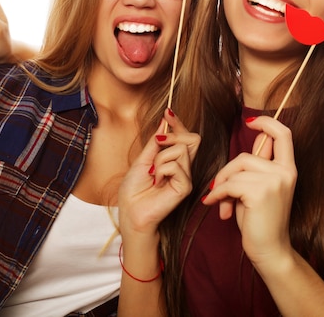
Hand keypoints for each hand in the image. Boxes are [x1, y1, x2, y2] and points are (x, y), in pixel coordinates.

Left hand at [118, 109, 198, 237]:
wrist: (130, 211)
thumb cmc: (134, 190)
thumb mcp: (142, 159)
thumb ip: (155, 142)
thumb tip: (164, 121)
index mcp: (174, 159)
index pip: (186, 136)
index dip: (179, 123)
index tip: (168, 112)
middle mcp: (184, 166)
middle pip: (193, 138)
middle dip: (174, 135)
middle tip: (157, 145)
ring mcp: (186, 176)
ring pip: (181, 149)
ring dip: (160, 158)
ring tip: (153, 173)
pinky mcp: (185, 186)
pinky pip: (176, 166)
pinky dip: (162, 170)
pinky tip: (157, 182)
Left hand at [202, 116, 296, 265]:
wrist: (269, 251)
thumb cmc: (260, 221)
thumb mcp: (259, 188)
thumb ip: (255, 167)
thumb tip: (250, 144)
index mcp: (288, 169)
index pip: (283, 134)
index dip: (267, 122)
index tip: (250, 122)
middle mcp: (285, 172)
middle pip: (245, 156)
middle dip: (226, 173)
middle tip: (219, 191)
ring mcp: (275, 181)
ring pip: (236, 171)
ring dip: (222, 187)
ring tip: (220, 204)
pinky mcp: (261, 192)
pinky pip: (230, 185)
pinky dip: (218, 194)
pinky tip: (215, 205)